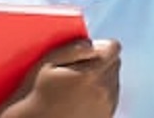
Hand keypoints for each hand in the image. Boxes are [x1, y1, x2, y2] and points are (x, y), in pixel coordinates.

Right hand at [0, 39, 120, 117]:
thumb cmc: (38, 93)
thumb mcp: (47, 64)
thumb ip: (72, 49)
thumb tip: (91, 43)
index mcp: (91, 74)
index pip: (113, 48)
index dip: (101, 46)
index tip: (88, 52)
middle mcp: (104, 90)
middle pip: (115, 63)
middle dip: (101, 61)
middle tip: (79, 70)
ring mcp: (107, 106)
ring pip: (114, 80)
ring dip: (102, 78)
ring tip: (78, 86)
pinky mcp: (107, 116)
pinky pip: (112, 97)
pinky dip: (102, 94)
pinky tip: (82, 99)